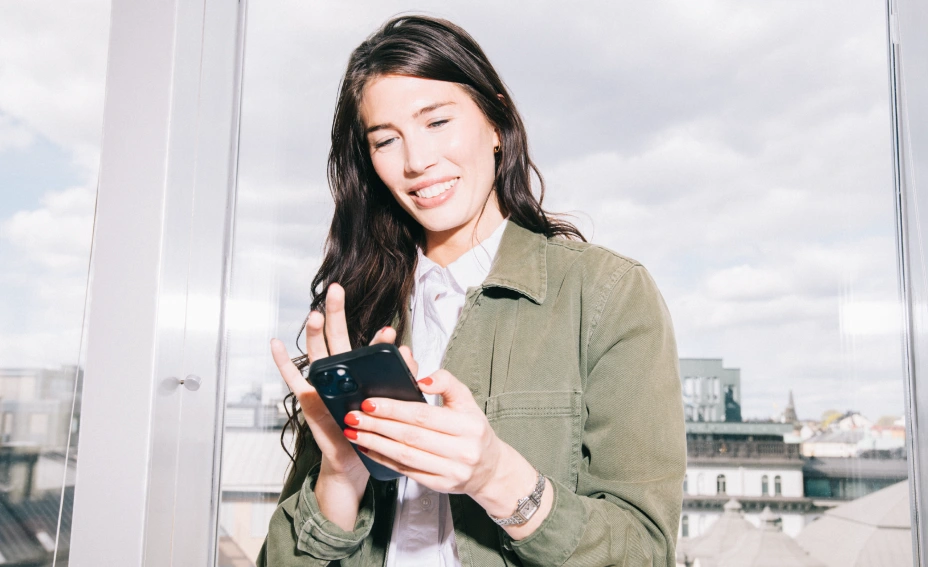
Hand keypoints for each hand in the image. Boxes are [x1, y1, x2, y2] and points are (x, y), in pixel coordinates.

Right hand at [269, 283, 416, 489]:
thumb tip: (406, 351)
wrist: (356, 460)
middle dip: (336, 313)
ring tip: (315, 315)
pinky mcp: (308, 401)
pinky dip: (282, 362)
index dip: (378, 339)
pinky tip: (275, 344)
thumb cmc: (373, 428)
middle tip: (336, 289)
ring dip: (314, 334)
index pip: (369, 349)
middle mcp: (339, 373)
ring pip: (316, 353)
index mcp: (360, 372)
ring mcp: (322, 385)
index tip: (390, 331)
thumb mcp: (392, 402)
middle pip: (336, 338)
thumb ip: (401, 377)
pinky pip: (292, 380)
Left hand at [340, 369, 510, 501]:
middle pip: (411, 436)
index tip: (369, 402)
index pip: (423, 415)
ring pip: (405, 456)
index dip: (394, 409)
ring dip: (375, 443)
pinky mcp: (440, 485)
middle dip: (377, 425)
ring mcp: (451, 471)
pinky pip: (406, 471)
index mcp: (467, 424)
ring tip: (354, 432)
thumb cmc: (472, 429)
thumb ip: (447, 383)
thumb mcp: (467, 401)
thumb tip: (422, 380)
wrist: (489, 468)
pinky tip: (368, 448)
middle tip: (353, 416)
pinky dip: (384, 459)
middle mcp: (461, 450)